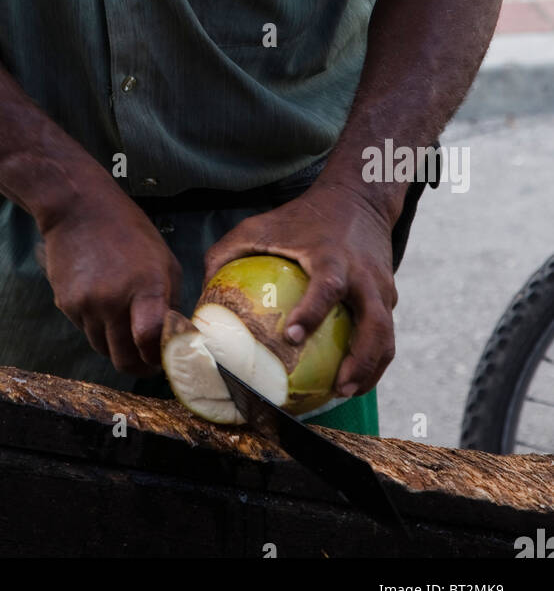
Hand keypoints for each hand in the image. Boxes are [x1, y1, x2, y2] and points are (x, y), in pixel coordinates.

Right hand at [40, 190, 182, 375]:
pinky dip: (96, 326)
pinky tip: (101, 301)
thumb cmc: (128, 231)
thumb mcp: (164, 260)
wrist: (78, 209)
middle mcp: (113, 300)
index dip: (157, 358)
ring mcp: (86, 304)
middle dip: (138, 366)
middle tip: (147, 361)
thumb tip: (175, 338)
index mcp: (146, 286)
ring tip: (124, 322)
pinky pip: (85, 330)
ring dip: (116, 346)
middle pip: (123, 359)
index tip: (163, 360)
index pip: (149, 340)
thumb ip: (171, 301)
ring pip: (102, 348)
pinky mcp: (66, 305)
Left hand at [203, 179, 399, 396]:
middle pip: (375, 324)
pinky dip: (373, 361)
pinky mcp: (389, 297)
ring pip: (386, 337)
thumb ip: (228, 252)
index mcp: (332, 257)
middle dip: (361, 360)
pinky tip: (350, 380)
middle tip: (338, 387)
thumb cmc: (303, 215)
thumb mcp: (262, 225)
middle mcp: (363, 276)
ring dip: (370, 370)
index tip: (292, 337)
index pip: (328, 287)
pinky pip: (385, 335)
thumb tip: (201, 295)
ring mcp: (382, 289)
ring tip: (343, 392)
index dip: (312, 313)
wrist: (359, 198)